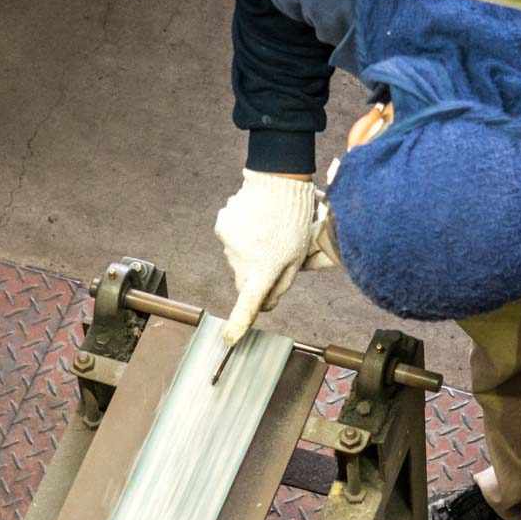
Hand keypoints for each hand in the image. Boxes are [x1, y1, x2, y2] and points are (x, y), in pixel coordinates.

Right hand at [215, 169, 319, 345]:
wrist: (278, 180)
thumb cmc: (295, 219)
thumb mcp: (298, 256)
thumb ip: (281, 283)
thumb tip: (267, 304)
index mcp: (264, 270)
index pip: (249, 304)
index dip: (239, 324)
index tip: (228, 339)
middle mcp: (241, 260)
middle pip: (244, 279)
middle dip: (256, 274)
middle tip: (275, 253)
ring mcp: (229, 243)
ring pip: (237, 258)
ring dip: (250, 252)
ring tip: (267, 231)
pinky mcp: (222, 226)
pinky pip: (230, 239)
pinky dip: (241, 234)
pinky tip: (255, 220)